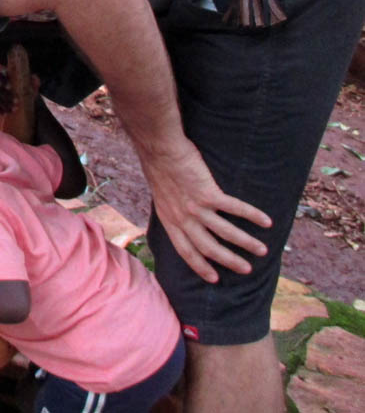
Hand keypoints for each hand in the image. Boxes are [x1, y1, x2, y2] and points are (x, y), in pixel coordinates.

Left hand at [141, 139, 271, 282]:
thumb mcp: (161, 196)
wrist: (160, 149)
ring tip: (262, 250)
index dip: (199, 266)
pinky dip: (252, 215)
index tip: (213, 278)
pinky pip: (235, 208)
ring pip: (225, 232)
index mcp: (170, 220)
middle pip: (208, 248)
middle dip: (228, 261)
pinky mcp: (208, 193)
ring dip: (246, 243)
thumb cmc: (160, 167)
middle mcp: (182, 218)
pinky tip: (266, 221)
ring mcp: (195, 207)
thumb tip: (183, 216)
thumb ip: (173, 209)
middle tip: (246, 269)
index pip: (185, 251)